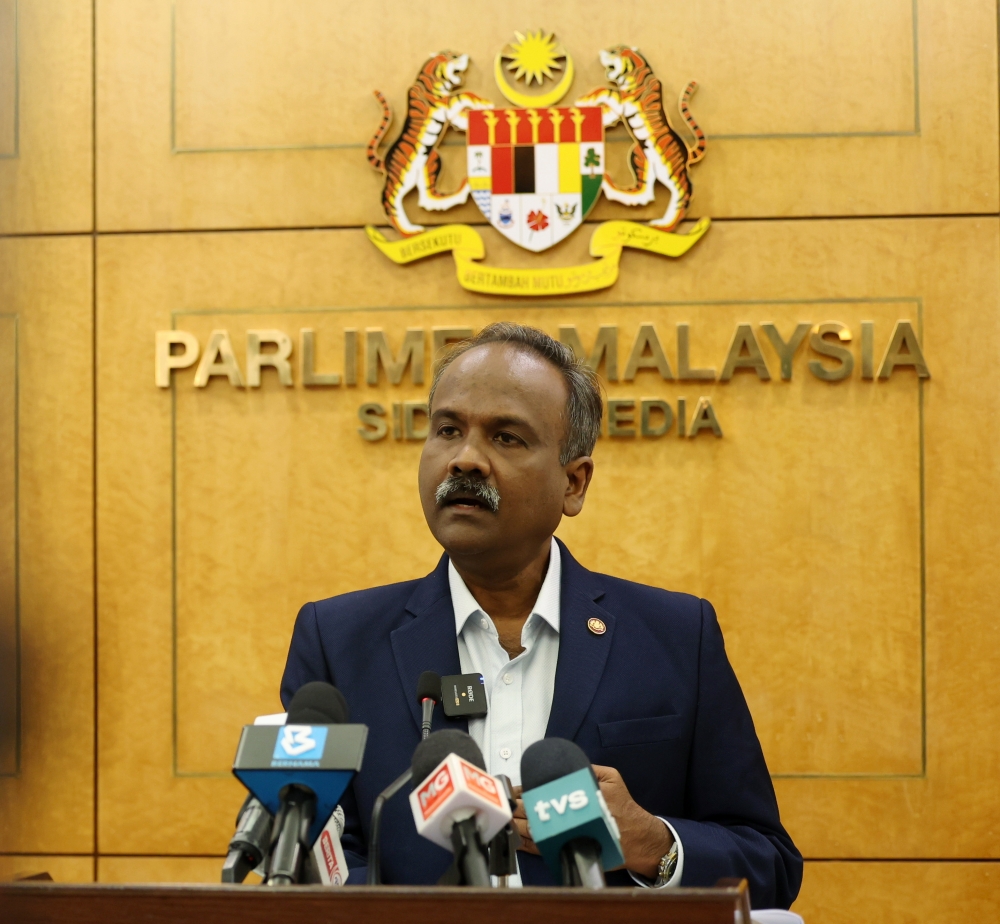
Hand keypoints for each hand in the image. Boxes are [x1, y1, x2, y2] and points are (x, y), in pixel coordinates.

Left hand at [510, 768, 672, 877]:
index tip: (517, 788)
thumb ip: (588, 769)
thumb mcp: (611, 778)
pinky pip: (543, 850)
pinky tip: (516, 837)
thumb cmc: (624, 807)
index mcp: (583, 795)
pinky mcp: (569, 852)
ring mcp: (572, 837)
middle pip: (540, 811)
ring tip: (507, 816)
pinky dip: (526, 844)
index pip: (548, 791)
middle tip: (506, 802)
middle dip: (520, 807)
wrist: (639, 840)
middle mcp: (576, 817)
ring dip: (519, 824)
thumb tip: (564, 764)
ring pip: (538, 832)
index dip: (530, 790)